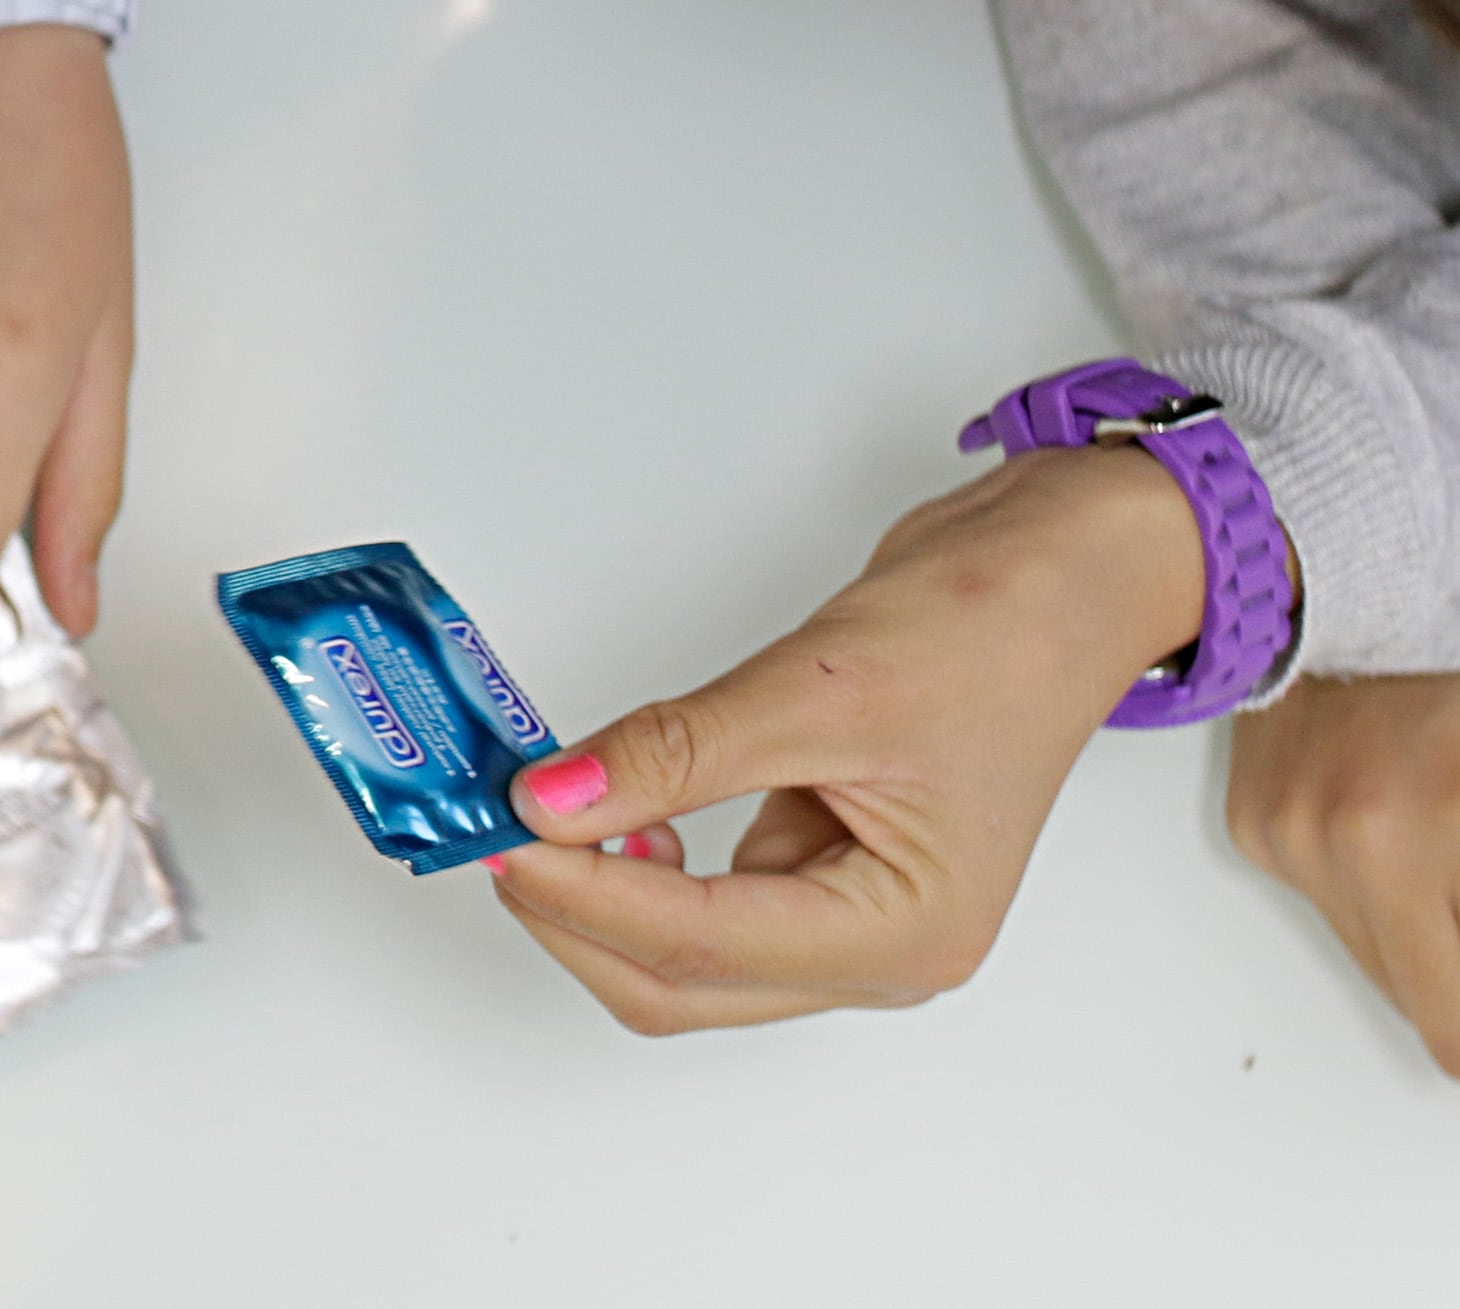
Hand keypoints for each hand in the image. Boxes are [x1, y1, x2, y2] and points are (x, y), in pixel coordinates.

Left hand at [484, 444, 1210, 1030]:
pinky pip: (704, 892)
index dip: (581, 893)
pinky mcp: (824, 864)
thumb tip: (556, 798)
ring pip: (685, 951)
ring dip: (598, 893)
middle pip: (681, 981)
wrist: (1062, 575)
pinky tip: (599, 803)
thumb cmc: (994, 631)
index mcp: (907, 932)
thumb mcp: (816, 686)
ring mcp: (852, 912)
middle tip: (494, 828)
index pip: (699, 944)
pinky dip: (636, 857)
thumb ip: (674, 752)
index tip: (497, 830)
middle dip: (576, 914)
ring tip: (533, 810)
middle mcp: (883, 947)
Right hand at [1228, 672, 1459, 1070]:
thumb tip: (1458, 984)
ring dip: (1421, 925)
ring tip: (1439, 852)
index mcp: (1393, 841)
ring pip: (1368, 946)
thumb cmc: (1438, 661)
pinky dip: (1376, 881)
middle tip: (1453, 887)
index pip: (1447, 1026)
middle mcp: (1316, 844)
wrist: (1344, 581)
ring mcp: (1275, 830)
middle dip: (1452, 967)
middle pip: (1409, 992)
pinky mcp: (1252, 818)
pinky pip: (1327, 894)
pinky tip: (1402, 825)